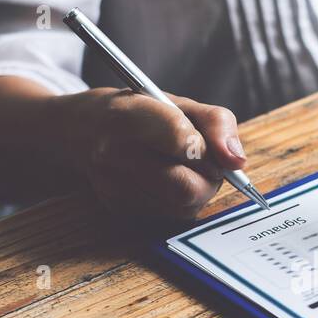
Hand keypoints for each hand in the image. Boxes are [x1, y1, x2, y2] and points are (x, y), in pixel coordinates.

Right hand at [65, 88, 246, 217]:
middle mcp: (114, 155)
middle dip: (209, 178)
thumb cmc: (139, 113)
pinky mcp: (120, 210)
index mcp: (128, 117)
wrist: (80, 132)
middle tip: (205, 162)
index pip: (180, 139)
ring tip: (185, 168)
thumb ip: (216, 124)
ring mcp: (114, 187)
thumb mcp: (177, 102)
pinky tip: (168, 181)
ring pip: (184, 206)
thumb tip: (237, 162)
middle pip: (186, 187)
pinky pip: (171, 216)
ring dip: (198, 190)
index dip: (203, 146)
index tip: (203, 145)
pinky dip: (181, 201)